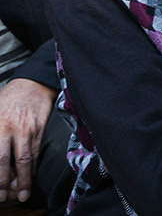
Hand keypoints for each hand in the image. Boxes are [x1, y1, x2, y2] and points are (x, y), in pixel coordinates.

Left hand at [0, 78, 57, 202]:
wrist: (33, 83)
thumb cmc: (9, 98)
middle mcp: (8, 128)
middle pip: (3, 160)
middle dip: (3, 181)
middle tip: (3, 197)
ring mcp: (26, 129)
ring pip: (24, 159)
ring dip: (22, 180)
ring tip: (22, 194)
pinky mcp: (40, 129)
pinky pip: (35, 152)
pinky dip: (32, 167)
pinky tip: (30, 177)